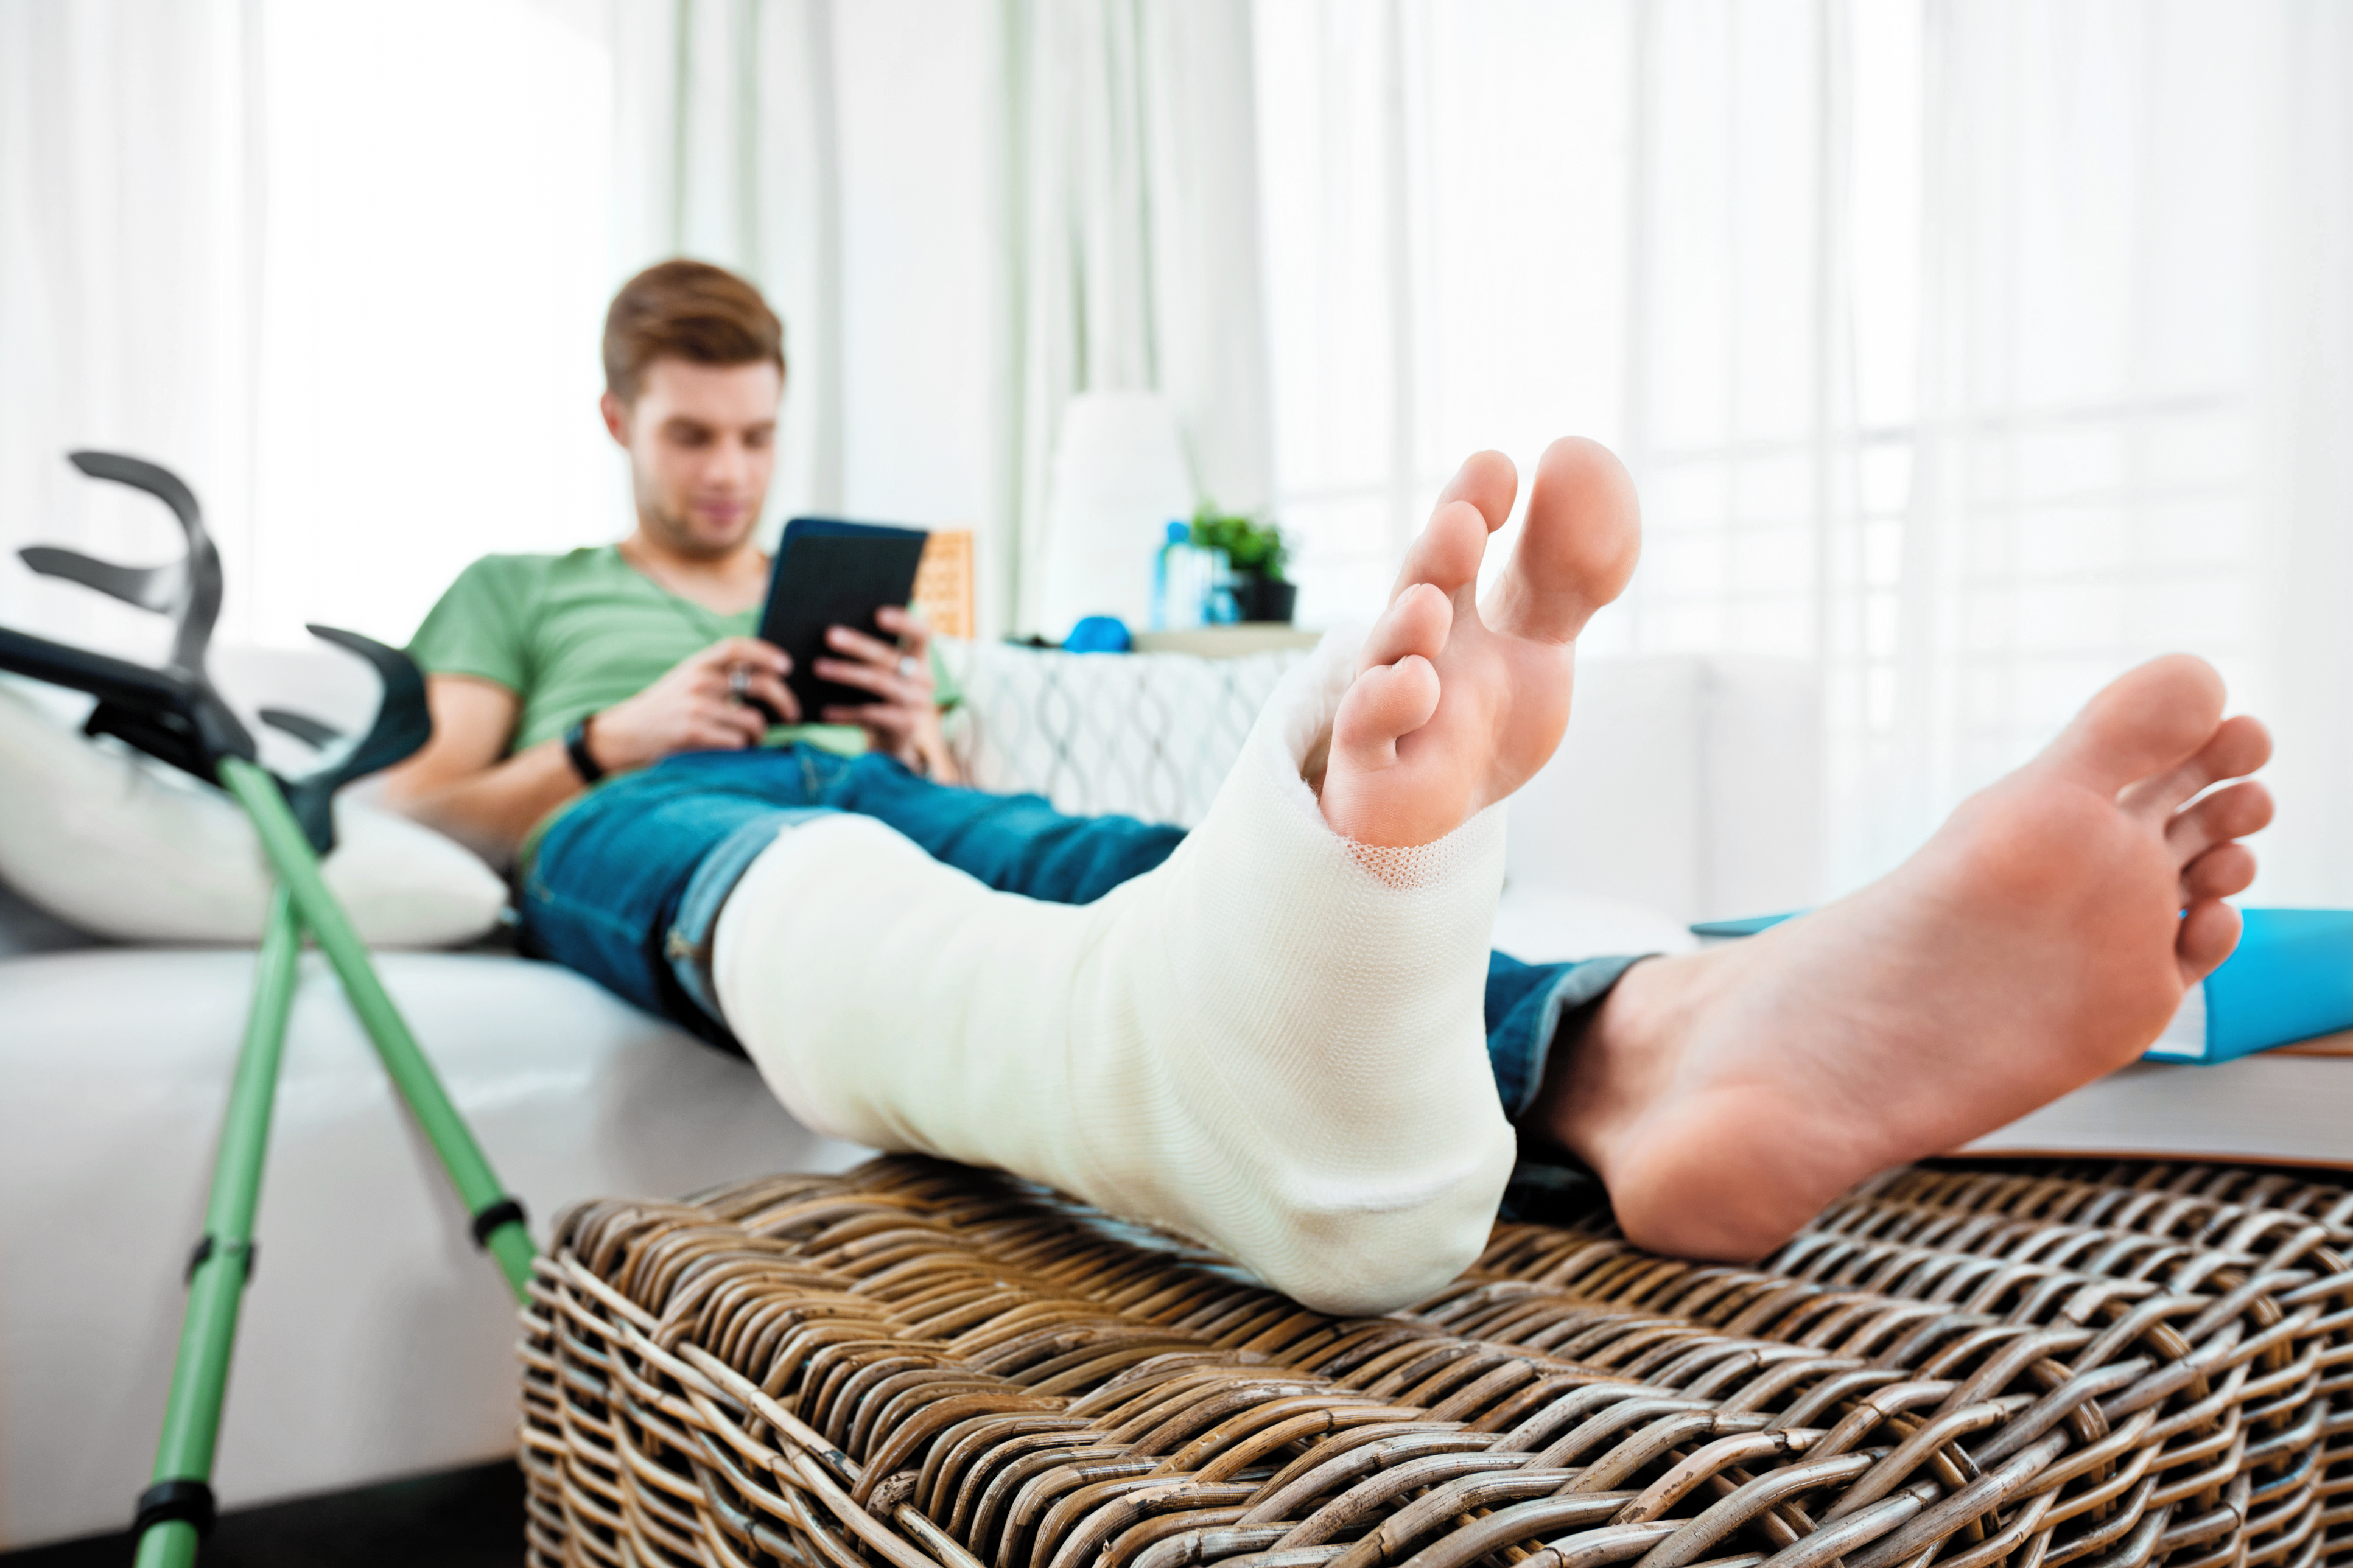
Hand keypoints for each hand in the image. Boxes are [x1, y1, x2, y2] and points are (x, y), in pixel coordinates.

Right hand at [586, 636, 797, 771]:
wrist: (628, 734)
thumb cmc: (667, 708)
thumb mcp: (687, 680)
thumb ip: (718, 675)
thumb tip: (769, 680)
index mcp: (698, 664)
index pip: (737, 647)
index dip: (765, 653)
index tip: (787, 665)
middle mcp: (698, 680)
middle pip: (760, 684)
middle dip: (785, 701)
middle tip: (793, 715)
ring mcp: (696, 707)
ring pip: (753, 719)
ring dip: (761, 733)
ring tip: (755, 737)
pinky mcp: (693, 733)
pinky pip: (737, 741)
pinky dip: (742, 745)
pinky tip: (735, 746)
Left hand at [814, 605, 960, 780]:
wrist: (896, 742)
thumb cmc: (882, 698)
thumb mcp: (883, 675)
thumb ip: (871, 655)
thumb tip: (833, 632)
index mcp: (921, 659)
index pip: (922, 633)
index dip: (904, 621)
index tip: (877, 614)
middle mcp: (925, 679)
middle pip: (890, 658)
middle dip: (858, 645)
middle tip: (829, 635)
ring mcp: (918, 703)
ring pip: (879, 682)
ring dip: (846, 674)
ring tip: (818, 667)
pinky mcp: (906, 725)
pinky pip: (871, 714)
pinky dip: (846, 712)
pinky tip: (825, 712)